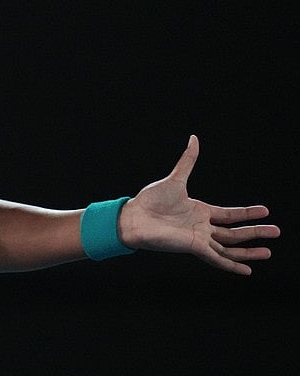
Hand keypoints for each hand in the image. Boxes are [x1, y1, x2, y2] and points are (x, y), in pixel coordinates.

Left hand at [119, 135, 279, 274]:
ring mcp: (199, 239)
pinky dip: (232, 266)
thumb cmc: (150, 200)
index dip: (247, 214)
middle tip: (277, 232)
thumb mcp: (176, 179)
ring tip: (269, 251)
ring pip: (230, 248)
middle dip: (255, 232)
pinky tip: (247, 271)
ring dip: (249, 251)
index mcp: (199, 211)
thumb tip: (194, 138)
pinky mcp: (194, 248)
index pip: (230, 215)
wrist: (134, 217)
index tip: (266, 211)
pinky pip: (217, 260)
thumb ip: (188, 160)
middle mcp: (201, 227)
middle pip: (234, 233)